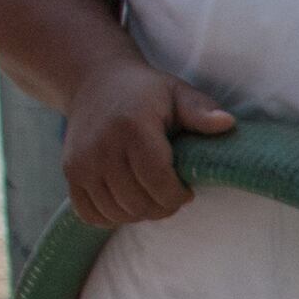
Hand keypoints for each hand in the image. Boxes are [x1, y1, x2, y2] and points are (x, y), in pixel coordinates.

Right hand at [62, 52, 233, 225]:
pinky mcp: (70, 173)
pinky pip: (91, 215)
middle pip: (139, 203)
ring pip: (117, 213)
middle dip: (162, 207)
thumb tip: (228, 124)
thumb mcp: (177, 93)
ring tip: (149, 195)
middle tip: (170, 194)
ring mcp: (81, 162)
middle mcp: (102, 147)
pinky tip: (125, 200)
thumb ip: (201, 111)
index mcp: (133, 128)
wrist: (94, 81)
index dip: (177, 196)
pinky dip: (111, 216)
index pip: (159, 183)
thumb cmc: (145, 92)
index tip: (186, 190)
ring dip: (139, 213)